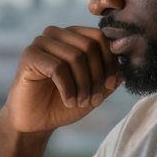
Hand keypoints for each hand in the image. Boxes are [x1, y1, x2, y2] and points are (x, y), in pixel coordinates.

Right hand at [2, 26, 120, 132]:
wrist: (35, 122)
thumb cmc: (63, 103)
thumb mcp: (94, 90)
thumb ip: (110, 75)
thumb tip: (127, 59)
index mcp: (73, 36)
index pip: (100, 37)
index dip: (110, 61)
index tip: (110, 85)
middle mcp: (57, 34)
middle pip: (90, 46)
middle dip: (97, 77)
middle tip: (94, 99)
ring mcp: (41, 42)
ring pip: (76, 57)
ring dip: (84, 85)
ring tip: (81, 103)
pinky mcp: (29, 56)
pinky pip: (58, 68)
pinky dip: (68, 89)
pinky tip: (69, 102)